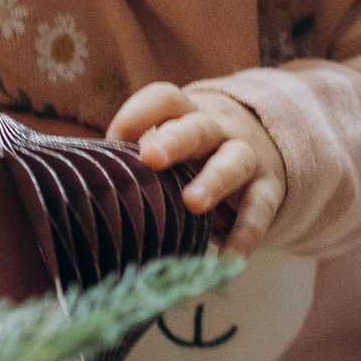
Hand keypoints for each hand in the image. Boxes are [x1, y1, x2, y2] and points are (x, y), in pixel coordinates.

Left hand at [108, 81, 285, 242]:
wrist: (266, 143)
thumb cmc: (198, 150)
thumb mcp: (175, 141)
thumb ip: (142, 155)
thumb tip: (92, 183)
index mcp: (187, 113)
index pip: (164, 100)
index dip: (139, 114)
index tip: (115, 139)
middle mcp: (219, 129)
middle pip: (198, 128)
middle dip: (175, 140)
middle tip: (151, 158)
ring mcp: (248, 156)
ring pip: (234, 161)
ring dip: (214, 180)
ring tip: (193, 203)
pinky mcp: (269, 187)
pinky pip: (261, 208)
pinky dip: (246, 234)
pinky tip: (229, 260)